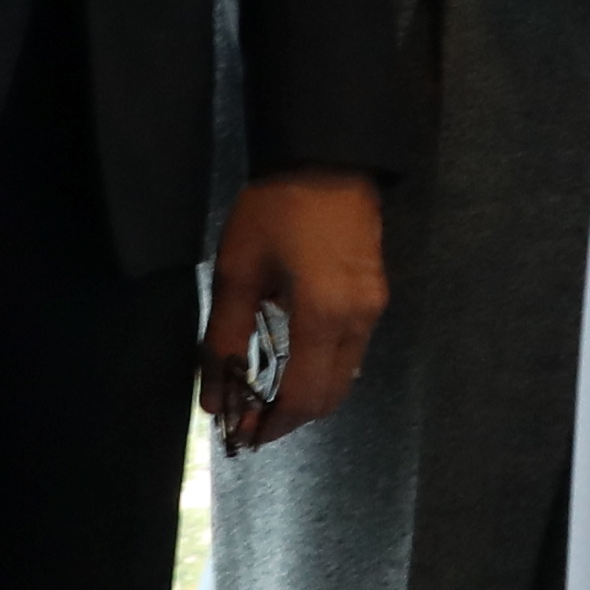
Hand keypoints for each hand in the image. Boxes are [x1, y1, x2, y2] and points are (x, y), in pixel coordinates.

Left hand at [200, 166, 386, 451]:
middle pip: (331, 396)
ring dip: (307, 392)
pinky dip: (321, 367)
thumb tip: (214, 400)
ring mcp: (373, 309)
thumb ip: (222, 339)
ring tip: (264, 388)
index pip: (305, 398)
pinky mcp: (375, 295)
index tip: (242, 434)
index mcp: (323, 317)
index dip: (273, 424)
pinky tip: (290, 354)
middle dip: (290, 416)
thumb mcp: (237, 271)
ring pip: (344, 376)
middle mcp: (358, 321)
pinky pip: (351, 350)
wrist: (329, 155)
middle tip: (250, 417)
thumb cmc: (276, 208)